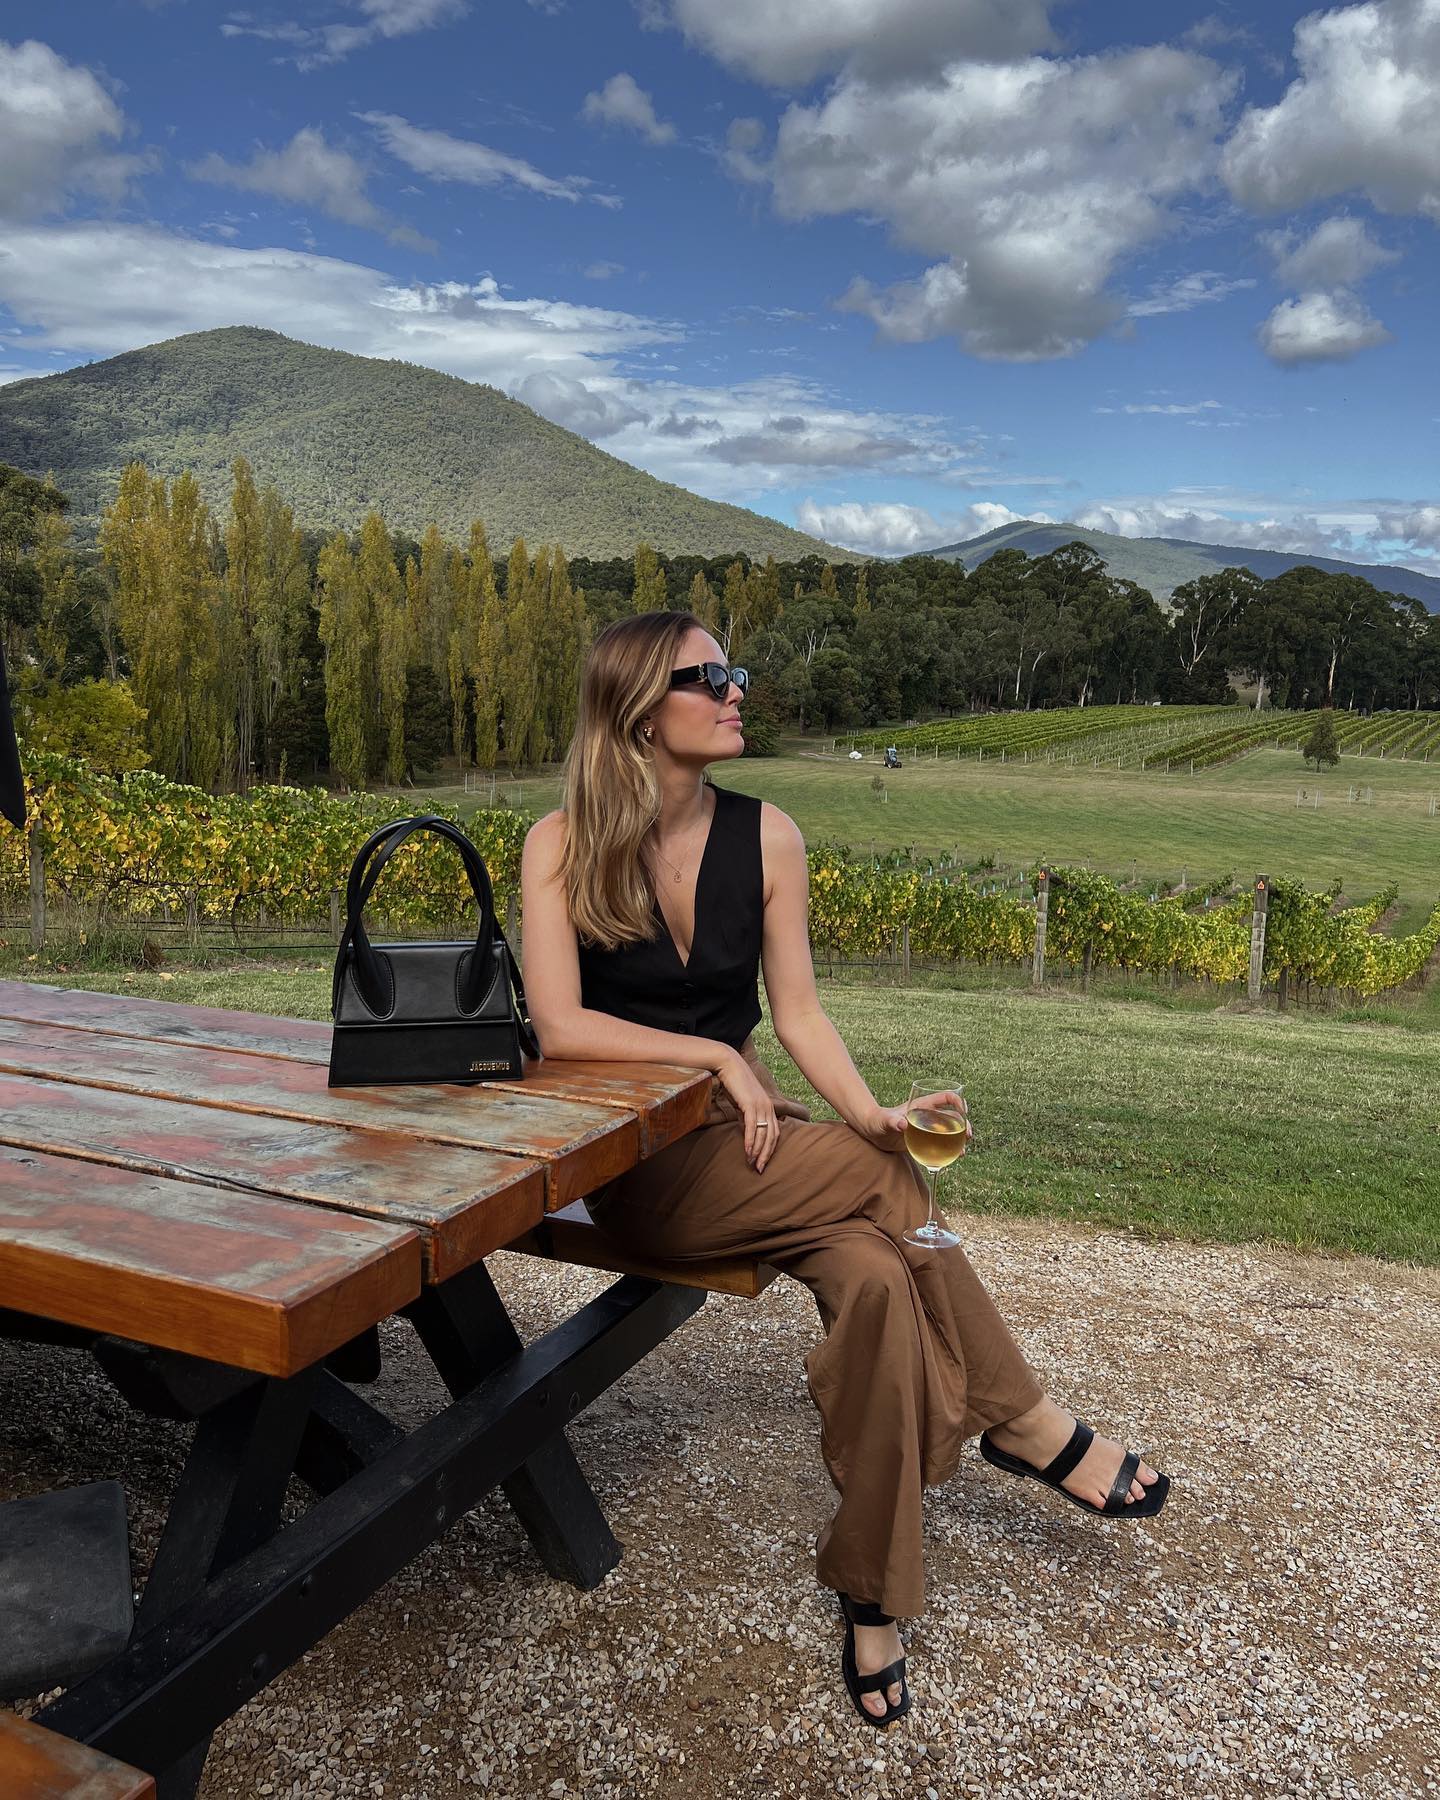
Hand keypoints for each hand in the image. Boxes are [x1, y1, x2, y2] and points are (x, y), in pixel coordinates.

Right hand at [715, 1050, 781, 1171]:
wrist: (728, 1064)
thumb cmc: (733, 1083)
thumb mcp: (742, 1103)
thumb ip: (746, 1116)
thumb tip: (745, 1131)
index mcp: (768, 1107)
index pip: (774, 1133)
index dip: (770, 1149)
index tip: (762, 1162)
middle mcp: (768, 1107)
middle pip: (772, 1136)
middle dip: (766, 1155)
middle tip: (760, 1169)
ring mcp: (761, 1105)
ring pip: (763, 1134)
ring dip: (758, 1151)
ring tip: (753, 1164)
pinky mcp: (751, 1104)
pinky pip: (753, 1127)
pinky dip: (750, 1141)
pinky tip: (747, 1152)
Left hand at [856, 1089, 968, 1155]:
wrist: (872, 1133)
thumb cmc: (877, 1121)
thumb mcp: (885, 1121)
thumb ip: (893, 1121)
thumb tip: (902, 1124)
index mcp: (922, 1105)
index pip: (946, 1097)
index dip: (958, 1101)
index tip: (963, 1112)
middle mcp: (928, 1115)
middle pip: (953, 1116)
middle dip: (964, 1124)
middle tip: (967, 1135)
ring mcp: (928, 1128)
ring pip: (950, 1131)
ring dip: (960, 1139)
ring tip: (963, 1151)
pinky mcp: (924, 1141)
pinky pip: (941, 1144)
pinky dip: (950, 1150)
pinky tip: (955, 1157)